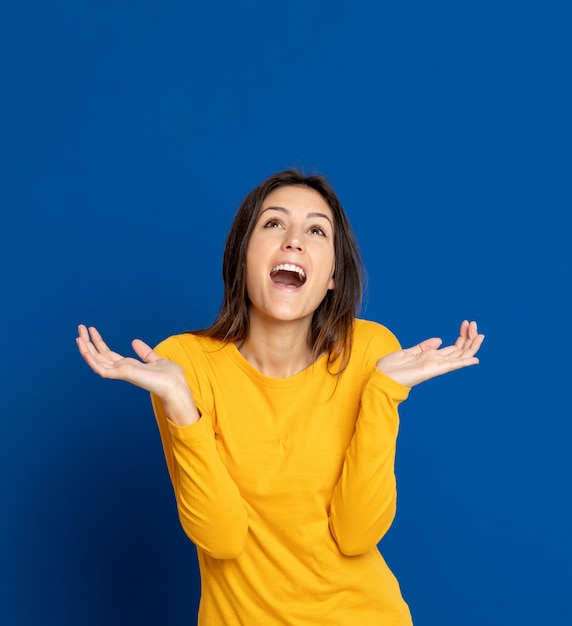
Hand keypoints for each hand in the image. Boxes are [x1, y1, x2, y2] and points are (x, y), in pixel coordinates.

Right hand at [76, 325, 198, 424]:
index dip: (98, 342)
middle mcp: (122, 369)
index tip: (91, 330)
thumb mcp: (156, 360)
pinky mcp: (123, 374)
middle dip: (88, 342)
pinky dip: (92, 361)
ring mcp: (121, 373)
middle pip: (99, 355)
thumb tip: (134, 342)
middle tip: (80, 328)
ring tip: (78, 337)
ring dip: (86, 350)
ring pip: (97, 362)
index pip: (108, 353)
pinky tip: (85, 351)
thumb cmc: (170, 377)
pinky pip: (102, 369)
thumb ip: (144, 352)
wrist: (176, 386)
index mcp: (129, 366)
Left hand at [376, 320, 483, 387]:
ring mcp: (436, 366)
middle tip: (473, 323)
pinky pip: (451, 366)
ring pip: (460, 356)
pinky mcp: (433, 370)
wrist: (382, 377)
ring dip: (471, 346)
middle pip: (459, 349)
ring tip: (480, 334)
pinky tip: (474, 359)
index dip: (462, 335)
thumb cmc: (392, 367)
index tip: (466, 323)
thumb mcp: (409, 351)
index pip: (454, 347)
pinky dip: (463, 362)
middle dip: (468, 336)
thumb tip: (439, 340)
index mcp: (432, 357)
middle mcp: (437, 361)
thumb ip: (425, 346)